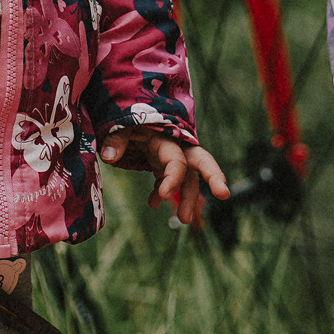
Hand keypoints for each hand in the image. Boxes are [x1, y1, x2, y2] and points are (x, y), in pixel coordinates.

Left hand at [98, 129, 230, 227]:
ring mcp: (170, 156)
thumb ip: (116, 139)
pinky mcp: (162, 162)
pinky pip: (169, 180)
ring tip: (184, 220)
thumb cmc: (123, 119)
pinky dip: (162, 192)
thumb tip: (109, 157)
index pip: (176, 160)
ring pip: (187, 177)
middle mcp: (173, 146)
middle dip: (213, 176)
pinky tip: (151, 203)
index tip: (163, 196)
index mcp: (164, 137)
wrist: (123, 113)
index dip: (173, 178)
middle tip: (224, 194)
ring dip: (187, 198)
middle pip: (200, 160)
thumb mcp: (119, 125)